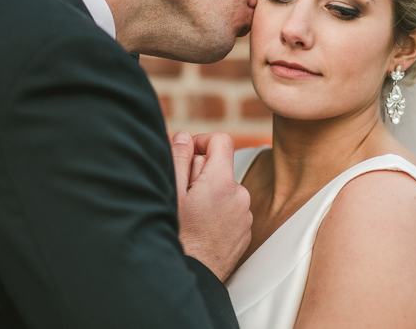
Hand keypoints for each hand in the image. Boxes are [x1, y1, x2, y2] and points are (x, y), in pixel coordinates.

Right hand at [171, 131, 252, 281]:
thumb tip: (185, 137)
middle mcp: (240, 196)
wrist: (191, 278)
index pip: (221, 140)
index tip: (186, 154)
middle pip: (220, 167)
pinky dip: (217, 212)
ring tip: (190, 216)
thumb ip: (178, 158)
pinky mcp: (245, 232)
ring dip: (209, 194)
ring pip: (225, 190)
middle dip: (200, 173)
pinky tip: (201, 228)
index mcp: (222, 182)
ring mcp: (245, 216)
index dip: (201, 142)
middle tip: (181, 195)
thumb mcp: (170, 194)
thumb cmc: (177, 238)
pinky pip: (231, 209)